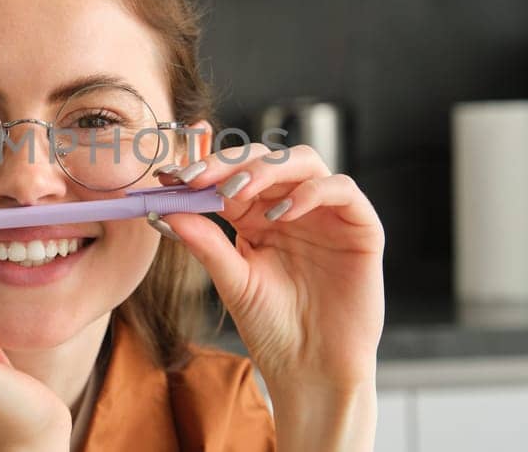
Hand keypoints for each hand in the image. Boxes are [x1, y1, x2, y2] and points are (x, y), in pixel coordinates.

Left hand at [153, 144, 383, 449]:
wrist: (311, 369)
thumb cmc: (272, 328)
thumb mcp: (233, 282)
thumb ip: (206, 243)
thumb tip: (166, 208)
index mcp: (258, 217)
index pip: (233, 175)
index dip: (205, 169)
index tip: (172, 175)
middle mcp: (293, 208)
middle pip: (268, 158)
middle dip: (232, 163)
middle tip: (201, 178)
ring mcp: (328, 215)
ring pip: (304, 162)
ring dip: (269, 168)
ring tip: (239, 192)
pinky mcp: (361, 228)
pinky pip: (343, 190)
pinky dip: (312, 191)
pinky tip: (283, 213)